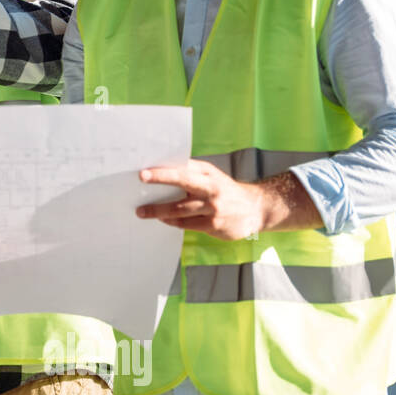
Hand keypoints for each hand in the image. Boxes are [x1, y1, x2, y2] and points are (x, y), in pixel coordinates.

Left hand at [135, 159, 266, 239]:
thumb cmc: (225, 189)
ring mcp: (213, 209)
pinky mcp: (214, 226)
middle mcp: (212, 190)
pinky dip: (173, 222)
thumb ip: (190, 171)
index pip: (182, 171)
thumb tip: (162, 168)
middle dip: (159, 192)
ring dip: (160, 213)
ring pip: (181, 212)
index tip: (143, 175)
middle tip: (139, 201)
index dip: (162, 174)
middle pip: (182, 189)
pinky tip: (164, 220)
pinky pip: (187, 225)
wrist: (255, 208)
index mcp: (209, 175)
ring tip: (143, 212)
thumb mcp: (211, 175)